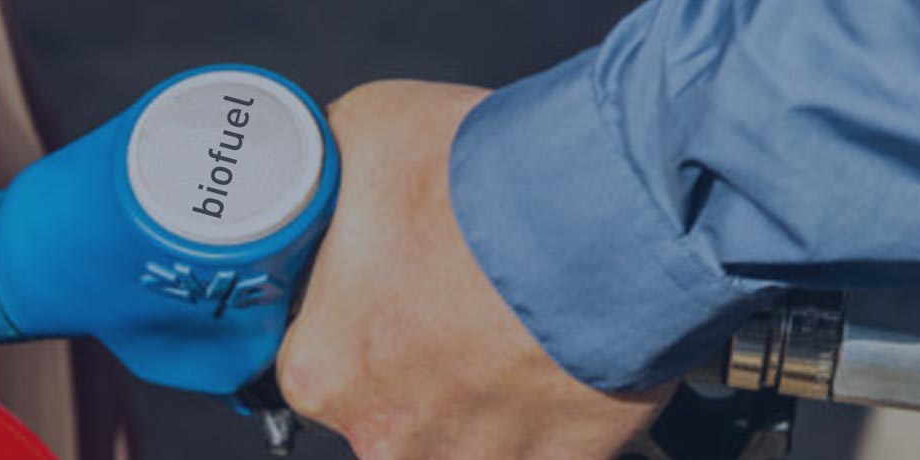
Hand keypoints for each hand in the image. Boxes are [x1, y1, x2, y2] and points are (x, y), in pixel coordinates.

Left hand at [277, 80, 674, 459]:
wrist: (604, 209)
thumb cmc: (485, 182)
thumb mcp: (367, 130)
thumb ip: (336, 176)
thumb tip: (329, 170)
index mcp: (323, 366)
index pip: (316, 353)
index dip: (354, 309)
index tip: (386, 282)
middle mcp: (388, 429)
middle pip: (390, 399)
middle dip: (421, 351)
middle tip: (460, 287)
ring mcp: (476, 454)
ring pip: (465, 427)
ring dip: (484, 384)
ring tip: (516, 317)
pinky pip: (543, 443)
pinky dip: (553, 406)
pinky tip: (562, 350)